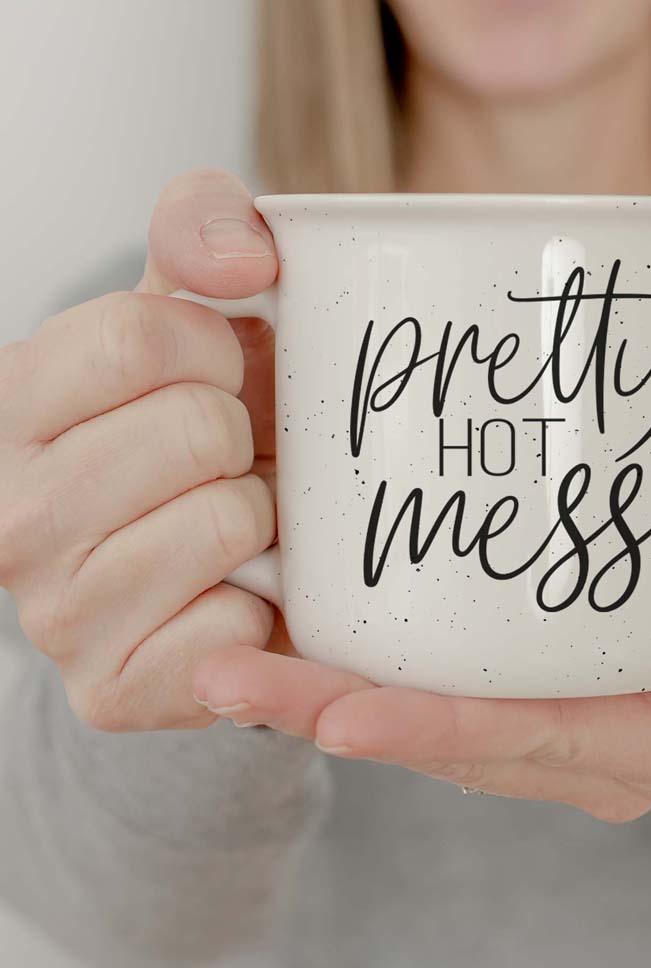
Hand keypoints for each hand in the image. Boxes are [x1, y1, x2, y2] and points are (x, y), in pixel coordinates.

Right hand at [0, 169, 308, 731]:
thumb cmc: (197, 420)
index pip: (141, 334)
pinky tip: (231, 594)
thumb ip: (204, 228)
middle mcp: (8, 514)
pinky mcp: (113, 690)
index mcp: (11, 405)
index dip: (216, 349)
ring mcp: (54, 614)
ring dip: (259, 518)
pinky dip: (259, 605)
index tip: (217, 376)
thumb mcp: (188, 306)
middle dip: (243, 436)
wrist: (207, 558)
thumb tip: (245, 258)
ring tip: (232, 523)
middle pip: (196, 429)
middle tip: (226, 460)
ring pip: (227, 522)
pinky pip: (231, 627)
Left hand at [195, 485, 650, 820]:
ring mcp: (565, 728)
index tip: (338, 708)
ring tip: (232, 662)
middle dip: (343, 716)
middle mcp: (604, 752)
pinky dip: (370, 672)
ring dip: (333, 698)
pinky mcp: (538, 691)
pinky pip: (445, 692)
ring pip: (437, 724)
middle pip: (460, 742)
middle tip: (232, 679)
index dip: (439, 730)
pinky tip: (297, 633)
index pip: (540, 741)